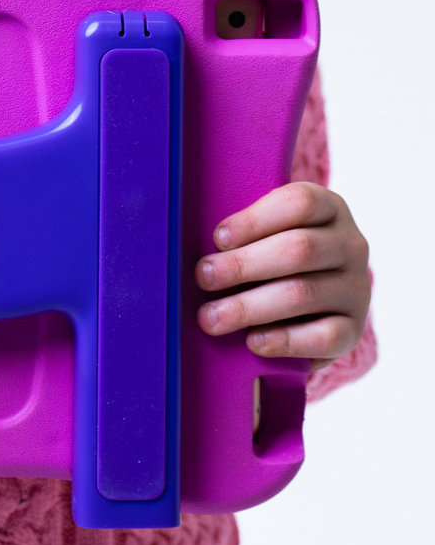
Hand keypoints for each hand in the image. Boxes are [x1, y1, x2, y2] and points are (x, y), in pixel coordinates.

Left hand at [195, 182, 369, 369]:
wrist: (310, 303)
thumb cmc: (270, 256)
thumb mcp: (263, 233)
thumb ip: (240, 232)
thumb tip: (189, 246)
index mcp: (328, 208)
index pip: (299, 203)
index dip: (254, 220)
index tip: (217, 239)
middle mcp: (350, 245)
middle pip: (299, 249)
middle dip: (242, 265)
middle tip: (203, 278)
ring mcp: (356, 288)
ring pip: (303, 293)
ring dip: (249, 306)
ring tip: (210, 318)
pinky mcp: (353, 329)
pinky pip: (324, 337)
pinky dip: (284, 340)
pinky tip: (253, 342)